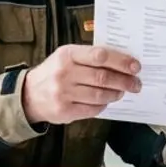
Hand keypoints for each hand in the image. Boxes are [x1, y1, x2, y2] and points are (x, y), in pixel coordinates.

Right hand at [20, 45, 141, 125]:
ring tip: (122, 92)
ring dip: (116, 94)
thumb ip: (90, 57)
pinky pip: (92, 109)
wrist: (29, 95)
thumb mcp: (67, 57)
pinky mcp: (64, 111)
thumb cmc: (54, 72)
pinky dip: (103, 105)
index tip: (135, 66)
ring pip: (99, 95)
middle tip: (136, 84)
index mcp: (67, 55)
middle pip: (103, 77)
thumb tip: (122, 63)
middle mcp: (64, 73)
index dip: (121, 61)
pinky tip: (107, 101)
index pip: (100, 56)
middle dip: (124, 81)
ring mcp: (63, 94)